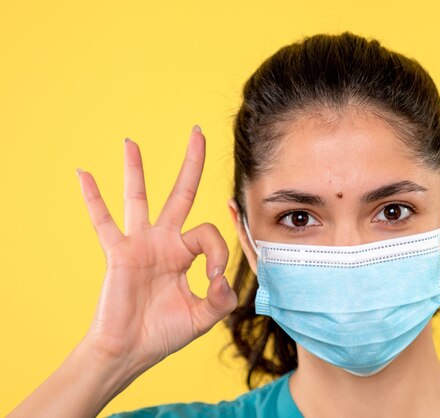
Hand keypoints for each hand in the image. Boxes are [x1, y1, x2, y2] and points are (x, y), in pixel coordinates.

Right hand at [76, 125, 236, 370]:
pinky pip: (103, 222)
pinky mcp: (118, 253)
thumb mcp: (203, 316)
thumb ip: (222, 299)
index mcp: (186, 252)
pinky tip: (83, 174)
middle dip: (191, 163)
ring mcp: (140, 244)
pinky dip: (93, 199)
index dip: (219, 250)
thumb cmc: (165, 333)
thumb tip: (224, 278)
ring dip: (135, 170)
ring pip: (139, 198)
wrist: (131, 351)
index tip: (216, 277)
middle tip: (198, 133)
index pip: (209, 231)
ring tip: (131, 142)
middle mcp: (165, 241)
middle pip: (181, 193)